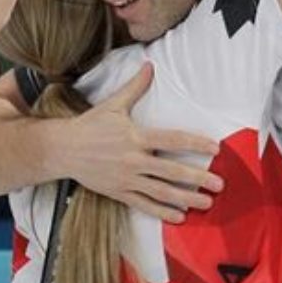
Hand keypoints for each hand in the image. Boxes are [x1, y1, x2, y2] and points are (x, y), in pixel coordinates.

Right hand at [59, 63, 223, 222]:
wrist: (62, 149)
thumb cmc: (89, 125)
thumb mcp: (112, 104)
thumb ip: (134, 87)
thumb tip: (150, 66)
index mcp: (135, 136)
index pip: (173, 139)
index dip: (196, 143)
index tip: (215, 148)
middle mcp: (133, 159)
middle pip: (172, 171)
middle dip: (198, 178)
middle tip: (219, 184)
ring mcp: (126, 179)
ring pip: (161, 191)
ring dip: (186, 199)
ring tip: (206, 203)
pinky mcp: (119, 192)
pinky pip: (144, 204)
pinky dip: (162, 212)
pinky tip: (179, 217)